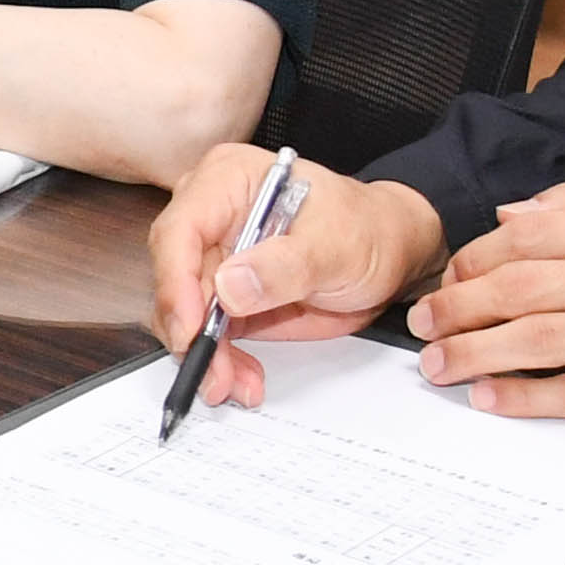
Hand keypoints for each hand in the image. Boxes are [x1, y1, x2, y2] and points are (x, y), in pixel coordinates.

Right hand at [142, 147, 446, 411]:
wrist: (389, 251)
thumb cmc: (367, 229)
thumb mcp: (335, 245)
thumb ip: (284, 265)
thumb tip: (230, 286)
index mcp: (227, 181)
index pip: (180, 229)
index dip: (176, 281)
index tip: (191, 327)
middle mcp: (211, 217)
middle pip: (175, 277)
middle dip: (191, 330)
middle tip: (214, 371)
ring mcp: (216, 258)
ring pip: (185, 313)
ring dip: (205, 354)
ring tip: (232, 383)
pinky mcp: (225, 296)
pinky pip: (206, 333)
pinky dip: (220, 360)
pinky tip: (240, 378)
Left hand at [406, 184, 564, 431]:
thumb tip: (512, 213)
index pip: (535, 235)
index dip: (477, 257)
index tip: (448, 276)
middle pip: (526, 287)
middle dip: (460, 306)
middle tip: (423, 321)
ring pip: (542, 340)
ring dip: (476, 353)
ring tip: (439, 363)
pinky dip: (526, 398)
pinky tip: (490, 398)